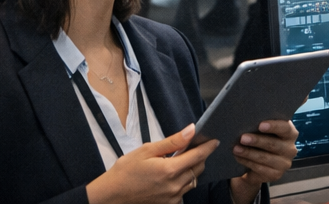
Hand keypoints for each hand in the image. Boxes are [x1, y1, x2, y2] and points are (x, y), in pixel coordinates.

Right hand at [86, 123, 218, 203]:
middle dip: (199, 157)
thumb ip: (172, 141)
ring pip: (193, 181)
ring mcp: (173, 197)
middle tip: (194, 147)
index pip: (197, 156)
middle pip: (198, 169)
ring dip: (192, 170)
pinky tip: (173, 175)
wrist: (114, 195)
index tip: (214, 140)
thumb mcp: (147, 150)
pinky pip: (184, 191)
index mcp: (170, 169)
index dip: (208, 147)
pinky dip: (184, 181)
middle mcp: (175, 185)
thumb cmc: (126, 170)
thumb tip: (191, 130)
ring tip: (182, 160)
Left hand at [227, 121, 297, 203]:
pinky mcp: (276, 175)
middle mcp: (290, 149)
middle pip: (274, 144)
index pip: (285, 128)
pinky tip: (238, 157)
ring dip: (249, 153)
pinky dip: (247, 162)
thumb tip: (245, 118)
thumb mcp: (262, 130)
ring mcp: (284, 164)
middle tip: (242, 138)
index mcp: (290, 133)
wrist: (258, 160)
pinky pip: (260, 168)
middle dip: (257, 141)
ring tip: (236, 148)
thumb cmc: (261, 137)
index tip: (260, 125)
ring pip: (265, 158)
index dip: (274, 126)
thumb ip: (260, 123)